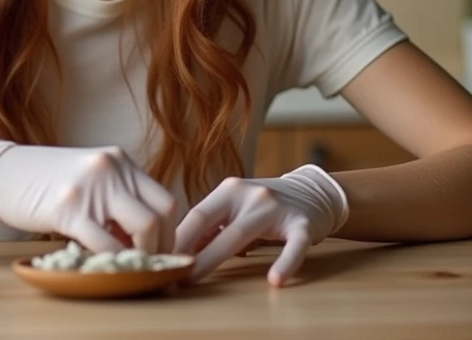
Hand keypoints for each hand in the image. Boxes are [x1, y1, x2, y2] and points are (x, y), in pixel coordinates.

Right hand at [0, 134, 176, 253]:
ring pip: (143, 227)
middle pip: (162, 213)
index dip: (168, 230)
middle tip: (149, 263)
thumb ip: (115, 195)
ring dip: (142, 255)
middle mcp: (111, 168)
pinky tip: (102, 264)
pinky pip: (106, 243)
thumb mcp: (87, 177)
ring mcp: (91, 187)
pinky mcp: (69, 209)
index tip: (159, 250)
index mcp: (118, 160)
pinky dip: (112, 260)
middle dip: (162, 246)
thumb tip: (142, 233)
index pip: (164, 198)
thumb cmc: (42, 180)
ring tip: (129, 265)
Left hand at [174, 164, 348, 285]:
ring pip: (241, 234)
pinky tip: (275, 280)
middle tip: (170, 273)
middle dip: (188, 250)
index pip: (196, 214)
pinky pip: (294, 246)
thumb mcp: (237, 208)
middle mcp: (249, 194)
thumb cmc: (266, 206)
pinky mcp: (303, 224)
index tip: (158, 258)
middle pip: (212, 224)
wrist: (313, 192)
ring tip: (195, 277)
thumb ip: (213, 226)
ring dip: (214, 258)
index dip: (176, 238)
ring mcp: (276, 208)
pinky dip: (285, 263)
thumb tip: (178, 250)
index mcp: (229, 190)